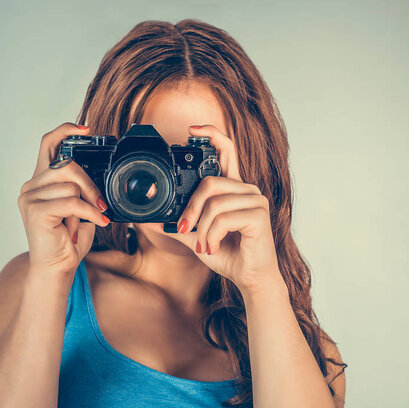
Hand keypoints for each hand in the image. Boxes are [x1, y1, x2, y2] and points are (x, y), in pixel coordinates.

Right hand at [17, 122, 109, 278]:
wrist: (57, 267)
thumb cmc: (68, 240)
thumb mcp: (79, 207)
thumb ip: (80, 187)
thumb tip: (95, 174)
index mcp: (40, 181)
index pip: (48, 144)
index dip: (65, 131)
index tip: (85, 129)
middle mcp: (31, 186)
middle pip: (67, 165)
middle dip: (89, 184)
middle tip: (99, 203)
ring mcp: (29, 198)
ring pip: (71, 185)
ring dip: (89, 204)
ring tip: (89, 220)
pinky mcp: (35, 211)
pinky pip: (72, 202)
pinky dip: (89, 213)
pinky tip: (96, 222)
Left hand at [161, 124, 283, 294]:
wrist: (249, 278)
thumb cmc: (228, 254)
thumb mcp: (196, 237)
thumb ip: (178, 225)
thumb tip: (150, 218)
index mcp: (233, 189)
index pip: (227, 151)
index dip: (212, 134)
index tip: (192, 129)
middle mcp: (246, 190)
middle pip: (210, 182)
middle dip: (191, 207)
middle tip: (185, 228)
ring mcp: (255, 201)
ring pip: (214, 202)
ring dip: (202, 228)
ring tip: (204, 245)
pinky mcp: (258, 216)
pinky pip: (223, 218)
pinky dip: (211, 236)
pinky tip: (213, 247)